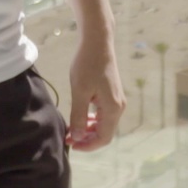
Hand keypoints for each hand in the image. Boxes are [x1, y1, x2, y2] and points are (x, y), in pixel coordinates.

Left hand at [66, 36, 125, 150]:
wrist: (97, 42)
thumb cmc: (87, 65)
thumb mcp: (79, 91)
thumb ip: (78, 116)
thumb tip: (77, 137)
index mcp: (113, 108)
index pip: (103, 138)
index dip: (87, 145)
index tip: (71, 144)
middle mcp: (119, 107)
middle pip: (105, 133)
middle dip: (87, 138)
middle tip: (68, 137)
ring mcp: (117, 101)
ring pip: (104, 124)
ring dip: (89, 130)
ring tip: (72, 128)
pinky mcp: (113, 95)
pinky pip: (104, 115)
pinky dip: (92, 120)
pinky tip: (80, 117)